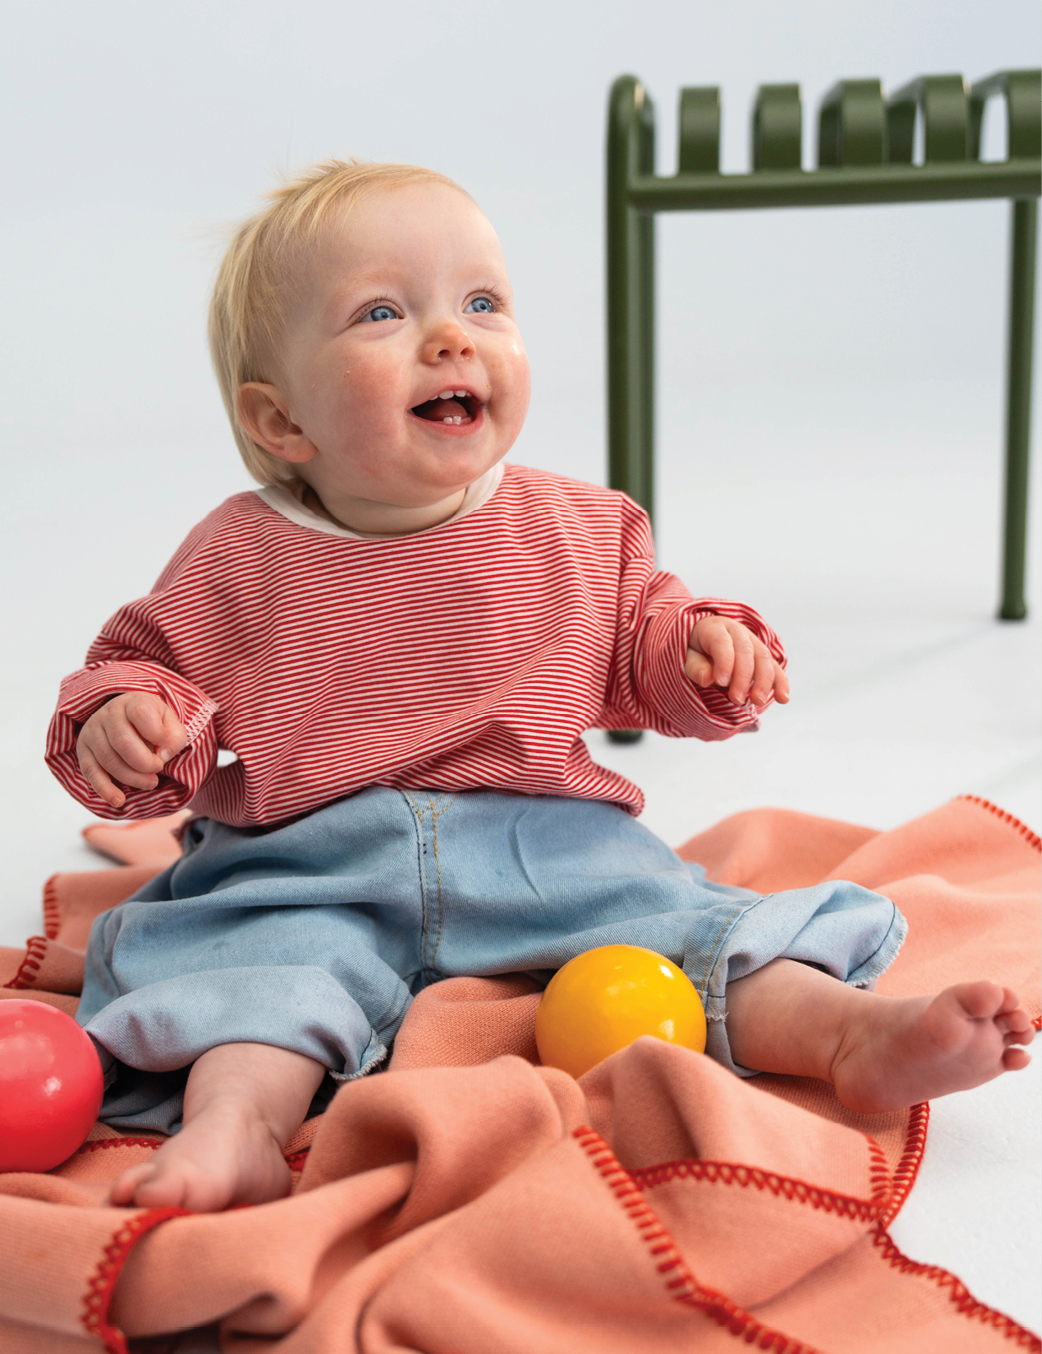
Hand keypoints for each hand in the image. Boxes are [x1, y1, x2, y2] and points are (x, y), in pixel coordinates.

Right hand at [76, 692, 187, 808]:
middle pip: (122, 742)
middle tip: (158, 771)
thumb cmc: (154, 723)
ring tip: (150, 782)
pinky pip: (91, 773)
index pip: (141, 714)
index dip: (157, 734)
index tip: (164, 745)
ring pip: (108, 760)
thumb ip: (174, 738)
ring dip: (132, 778)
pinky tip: (120, 801)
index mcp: (132, 702)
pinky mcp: (83, 751)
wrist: (128, 718)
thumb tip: (161, 756)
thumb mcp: (171, 724)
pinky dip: (105, 790)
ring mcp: (92, 732)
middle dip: (144, 763)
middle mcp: (108, 714)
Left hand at [685, 616, 788, 708]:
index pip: (722, 642)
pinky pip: (775, 668)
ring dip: (764, 682)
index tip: (721, 682)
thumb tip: (707, 678)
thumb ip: (694, 666)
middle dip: (743, 677)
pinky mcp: (763, 657)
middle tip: (737, 699)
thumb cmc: (693, 651)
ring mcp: (754, 643)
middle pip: (746, 651)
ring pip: (764, 658)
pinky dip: (781, 683)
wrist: (704, 641)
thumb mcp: (686, 655)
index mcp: (716, 628)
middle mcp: (738, 632)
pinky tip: (783, 699)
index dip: (724, 662)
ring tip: (757, 701)